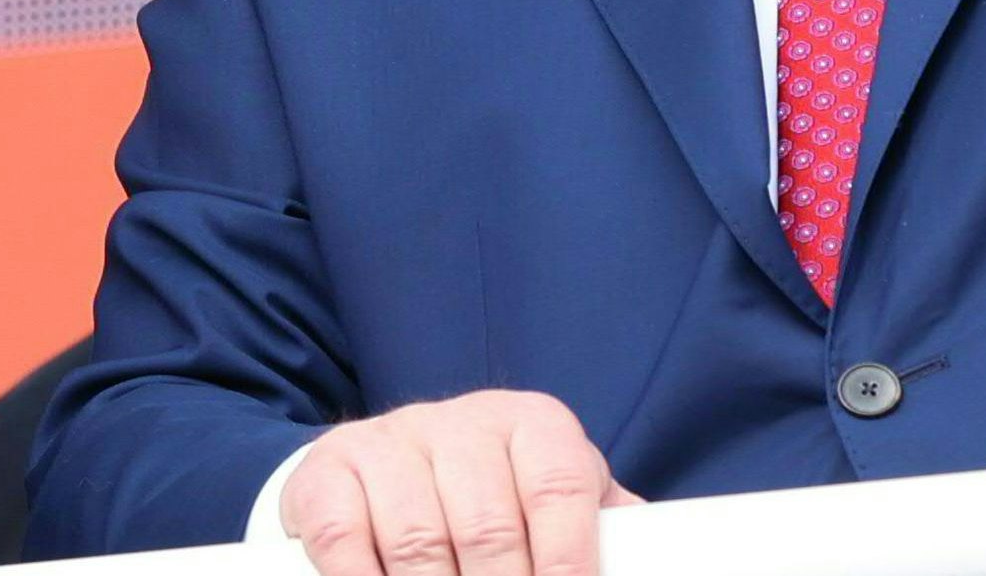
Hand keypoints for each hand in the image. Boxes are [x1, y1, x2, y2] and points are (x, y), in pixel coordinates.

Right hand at [280, 392, 638, 575]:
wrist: (388, 467)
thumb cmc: (495, 499)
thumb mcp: (551, 502)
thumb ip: (602, 529)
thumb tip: (657, 561)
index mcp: (533, 425)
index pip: (560, 488)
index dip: (569, 559)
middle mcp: (462, 422)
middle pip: (488, 529)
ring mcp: (391, 441)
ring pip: (419, 540)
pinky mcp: (328, 470)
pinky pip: (343, 539)